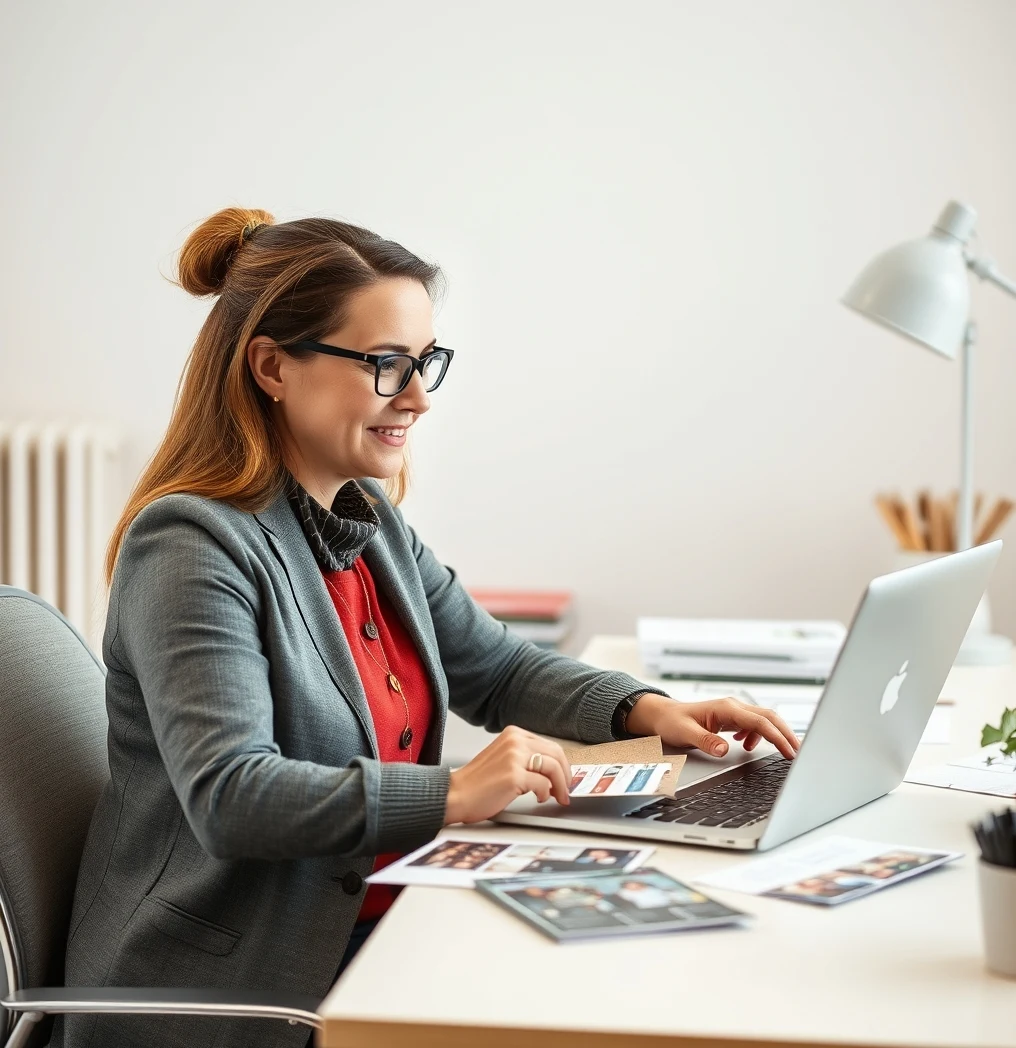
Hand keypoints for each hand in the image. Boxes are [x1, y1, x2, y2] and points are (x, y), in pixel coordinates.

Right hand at [444, 725, 572, 824]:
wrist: (455, 795)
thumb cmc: (478, 783)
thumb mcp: (505, 759)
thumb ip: (526, 758)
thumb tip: (554, 770)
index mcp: (513, 734)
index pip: (550, 745)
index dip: (562, 764)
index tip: (564, 778)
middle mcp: (515, 741)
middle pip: (556, 754)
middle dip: (565, 775)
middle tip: (565, 791)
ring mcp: (514, 757)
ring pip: (553, 768)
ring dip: (559, 786)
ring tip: (556, 797)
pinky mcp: (514, 775)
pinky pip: (543, 784)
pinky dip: (545, 794)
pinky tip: (538, 798)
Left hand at [624, 693, 800, 759]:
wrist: (662, 715)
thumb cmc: (672, 722)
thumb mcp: (685, 734)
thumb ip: (706, 741)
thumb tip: (725, 749)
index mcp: (726, 708)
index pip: (760, 722)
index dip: (778, 737)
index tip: (790, 752)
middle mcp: (733, 707)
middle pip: (769, 717)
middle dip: (786, 734)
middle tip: (799, 753)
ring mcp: (733, 711)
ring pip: (764, 720)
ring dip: (775, 734)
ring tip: (783, 752)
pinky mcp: (731, 718)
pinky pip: (753, 724)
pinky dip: (758, 735)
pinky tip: (748, 746)